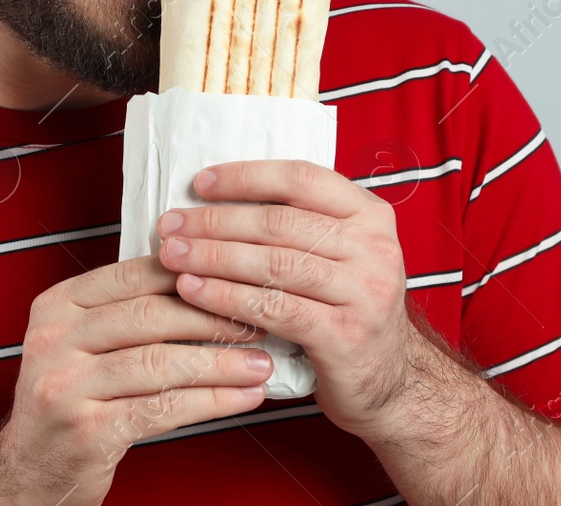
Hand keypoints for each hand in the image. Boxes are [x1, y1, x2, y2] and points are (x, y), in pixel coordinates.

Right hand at [0, 255, 275, 505]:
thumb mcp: (81, 342)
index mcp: (57, 305)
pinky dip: (211, 401)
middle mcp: (55, 339)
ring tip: (258, 364)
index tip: (234, 281)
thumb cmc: (68, 401)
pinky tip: (239, 397)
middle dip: (214, 319)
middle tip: (256, 324)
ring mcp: (66, 386)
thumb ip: (126, 310)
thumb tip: (204, 283)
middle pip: (151, 316)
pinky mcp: (87, 430)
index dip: (193, 276)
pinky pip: (163, 408)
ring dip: (221, 363)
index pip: (135, 274)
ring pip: (161, 363)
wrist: (32, 469)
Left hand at [154, 160, 419, 439]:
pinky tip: (193, 292)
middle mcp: (374, 248)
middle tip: (170, 225)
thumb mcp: (341, 256)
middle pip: (278, 222)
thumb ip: (299, 226)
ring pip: (272, 264)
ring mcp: (363, 292)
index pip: (300, 178)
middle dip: (215, 221)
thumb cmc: (348, 311)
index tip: (200, 183)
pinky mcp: (344, 335)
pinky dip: (226, 297)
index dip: (245, 177)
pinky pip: (272, 308)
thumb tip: (218, 200)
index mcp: (370, 215)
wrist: (390, 383)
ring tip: (172, 255)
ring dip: (212, 257)